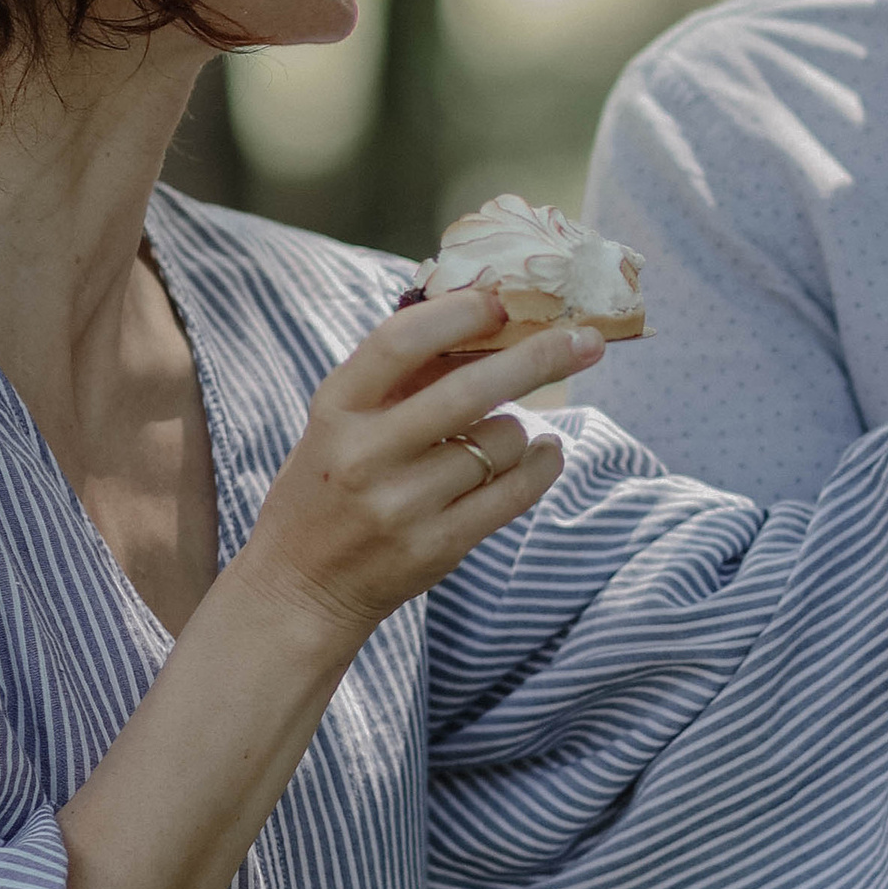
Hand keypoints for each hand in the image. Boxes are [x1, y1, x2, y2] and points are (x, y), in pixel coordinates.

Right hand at [243, 284, 598, 649]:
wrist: (301, 587)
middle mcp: (366, 455)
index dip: (458, 314)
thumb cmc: (330, 485)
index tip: (503, 301)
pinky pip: (515, 493)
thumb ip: (402, 377)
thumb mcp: (341, 422)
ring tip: (500, 437)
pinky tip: (545, 454)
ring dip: (519, 431)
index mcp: (336, 408)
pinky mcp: (437, 546)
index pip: (399, 342)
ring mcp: (403, 505)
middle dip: (538, 358)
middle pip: (468, 391)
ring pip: (501, 442)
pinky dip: (542, 466)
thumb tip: (490, 320)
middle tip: (585, 339)